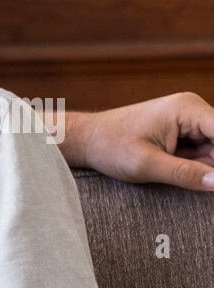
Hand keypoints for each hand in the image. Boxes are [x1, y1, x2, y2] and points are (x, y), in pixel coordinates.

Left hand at [78, 92, 213, 190]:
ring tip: (166, 171)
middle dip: (211, 165)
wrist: (85, 139)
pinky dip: (196, 167)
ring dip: (204, 167)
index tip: (212, 179)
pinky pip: (202, 152)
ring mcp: (188, 120)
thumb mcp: (146, 165)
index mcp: (187, 109)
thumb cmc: (110, 147)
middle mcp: (192, 109)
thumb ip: (185, 174)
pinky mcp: (182, 132)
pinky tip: (173, 171)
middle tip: (184, 176)